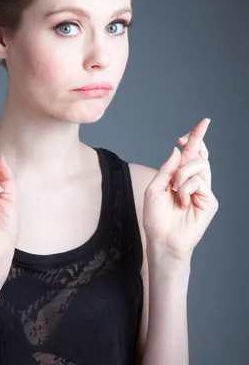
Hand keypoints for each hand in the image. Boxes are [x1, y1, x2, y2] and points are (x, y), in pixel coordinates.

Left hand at [143, 117, 218, 260]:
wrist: (162, 240)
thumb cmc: (156, 218)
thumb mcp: (154, 188)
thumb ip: (166, 169)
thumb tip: (178, 150)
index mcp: (179, 177)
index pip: (191, 154)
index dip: (196, 138)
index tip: (201, 124)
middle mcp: (193, 181)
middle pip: (199, 154)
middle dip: (194, 141)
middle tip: (184, 138)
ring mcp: (203, 191)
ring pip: (199, 165)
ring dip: (182, 174)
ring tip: (175, 190)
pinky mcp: (209, 201)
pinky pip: (199, 182)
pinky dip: (186, 189)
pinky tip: (182, 202)